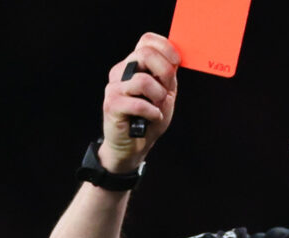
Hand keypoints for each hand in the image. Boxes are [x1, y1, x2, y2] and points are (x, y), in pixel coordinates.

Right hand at [100, 32, 180, 171]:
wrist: (134, 145)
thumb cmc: (149, 118)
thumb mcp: (165, 93)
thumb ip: (168, 75)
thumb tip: (176, 58)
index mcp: (135, 65)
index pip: (146, 40)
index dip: (165, 48)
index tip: (177, 63)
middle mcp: (122, 72)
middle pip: (145, 54)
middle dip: (165, 73)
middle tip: (167, 91)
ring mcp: (114, 87)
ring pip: (142, 80)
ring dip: (158, 96)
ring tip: (157, 108)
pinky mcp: (111, 104)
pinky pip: (138, 103)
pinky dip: (152, 112)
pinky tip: (153, 117)